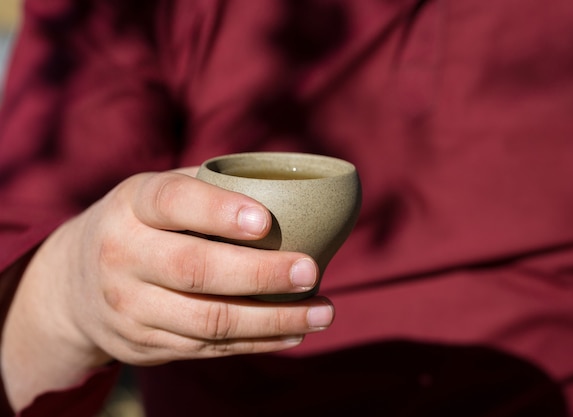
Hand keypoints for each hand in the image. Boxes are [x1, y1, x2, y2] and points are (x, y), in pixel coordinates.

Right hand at [1, 168, 333, 410]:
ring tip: (323, 311)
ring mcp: (131, 307)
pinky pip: (209, 349)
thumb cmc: (141, 225)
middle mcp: (124, 256)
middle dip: (260, 274)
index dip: (219, 212)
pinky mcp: (145, 344)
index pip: (173, 203)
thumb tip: (294, 191)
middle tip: (311, 271)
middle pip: (196, 270)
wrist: (73, 285)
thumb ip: (210, 188)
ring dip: (274, 320)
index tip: (266, 221)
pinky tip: (295, 332)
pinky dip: (258, 342)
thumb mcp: (156, 193)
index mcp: (132, 206)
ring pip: (209, 321)